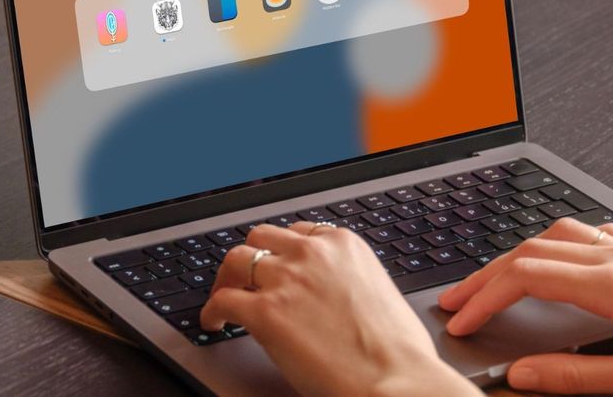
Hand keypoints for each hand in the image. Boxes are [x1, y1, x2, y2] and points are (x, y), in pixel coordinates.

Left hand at [200, 222, 480, 396]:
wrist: (395, 380)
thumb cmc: (399, 351)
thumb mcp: (380, 292)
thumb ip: (351, 281)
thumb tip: (335, 294)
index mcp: (344, 245)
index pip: (299, 233)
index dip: (282, 252)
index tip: (277, 265)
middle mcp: (312, 253)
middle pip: (262, 239)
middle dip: (252, 258)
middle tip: (244, 279)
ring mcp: (286, 279)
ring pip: (237, 261)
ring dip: (227, 279)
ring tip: (222, 297)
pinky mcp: (265, 311)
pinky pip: (223, 300)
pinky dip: (212, 311)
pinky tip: (214, 323)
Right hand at [439, 217, 612, 394]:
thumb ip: (573, 376)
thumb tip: (521, 374)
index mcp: (610, 283)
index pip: (525, 278)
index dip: (486, 297)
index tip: (462, 319)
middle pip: (529, 251)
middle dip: (486, 275)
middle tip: (457, 300)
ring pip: (554, 234)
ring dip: (515, 253)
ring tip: (492, 278)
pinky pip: (586, 233)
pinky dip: (554, 243)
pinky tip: (553, 258)